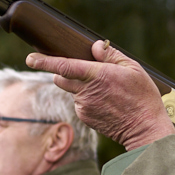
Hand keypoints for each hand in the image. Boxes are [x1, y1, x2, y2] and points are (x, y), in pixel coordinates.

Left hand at [25, 41, 174, 151]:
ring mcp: (84, 106)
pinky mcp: (85, 117)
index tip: (30, 58)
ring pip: (72, 91)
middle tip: (83, 72)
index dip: (45, 62)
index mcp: (98, 75)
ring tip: (106, 92)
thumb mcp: (133, 69)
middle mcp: (86, 91)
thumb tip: (95, 46)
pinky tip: (106, 103)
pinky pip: (80, 103)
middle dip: (63, 72)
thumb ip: (111, 55)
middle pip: (61, 78)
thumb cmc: (142, 97)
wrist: (144, 129)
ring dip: (81, 88)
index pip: (64, 66)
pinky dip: (88, 100)